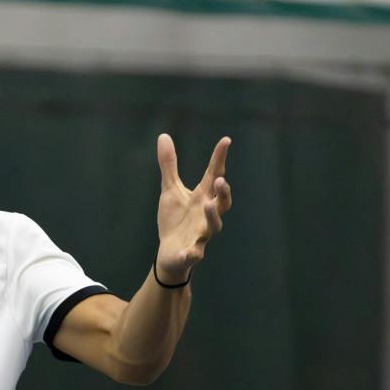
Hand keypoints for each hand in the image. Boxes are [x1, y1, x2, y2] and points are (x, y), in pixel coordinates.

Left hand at [153, 132, 231, 283]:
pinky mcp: (190, 252)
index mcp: (203, 197)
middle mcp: (207, 215)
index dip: (220, 158)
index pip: (214, 175)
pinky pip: (195, 254)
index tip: (226, 140)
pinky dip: (191, 253)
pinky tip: (187, 253)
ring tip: (207, 205)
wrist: (169, 253)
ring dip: (212, 216)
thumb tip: (163, 136)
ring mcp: (201, 234)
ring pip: (214, 226)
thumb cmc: (175, 219)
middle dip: (224, 192)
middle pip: (222, 203)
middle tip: (221, 180)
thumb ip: (169, 165)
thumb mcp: (170, 190)